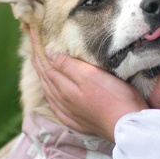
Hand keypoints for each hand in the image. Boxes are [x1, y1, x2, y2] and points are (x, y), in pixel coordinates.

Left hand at [31, 43, 147, 141]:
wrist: (127, 125)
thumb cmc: (112, 97)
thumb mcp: (91, 76)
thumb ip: (68, 66)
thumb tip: (49, 56)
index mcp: (64, 88)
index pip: (46, 65)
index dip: (39, 49)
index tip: (32, 33)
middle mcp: (62, 102)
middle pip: (46, 78)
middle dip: (38, 61)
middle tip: (32, 46)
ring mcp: (70, 113)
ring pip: (50, 92)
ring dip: (43, 77)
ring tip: (39, 66)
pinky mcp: (79, 122)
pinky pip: (57, 107)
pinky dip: (51, 96)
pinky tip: (52, 96)